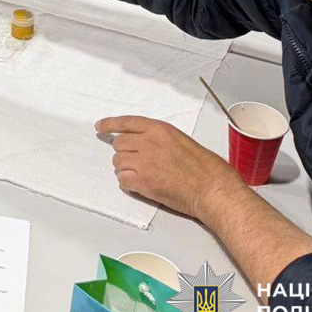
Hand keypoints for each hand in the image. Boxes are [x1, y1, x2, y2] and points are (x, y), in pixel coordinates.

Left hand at [95, 115, 243, 219]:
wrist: (212, 188)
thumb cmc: (205, 167)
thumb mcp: (181, 139)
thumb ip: (159, 138)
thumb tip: (143, 143)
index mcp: (159, 129)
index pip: (126, 122)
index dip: (110, 124)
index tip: (99, 126)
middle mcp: (148, 142)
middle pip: (119, 144)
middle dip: (124, 151)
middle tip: (135, 160)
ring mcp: (144, 163)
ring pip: (118, 162)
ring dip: (125, 167)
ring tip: (141, 173)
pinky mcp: (144, 183)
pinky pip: (122, 180)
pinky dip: (128, 182)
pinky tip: (139, 183)